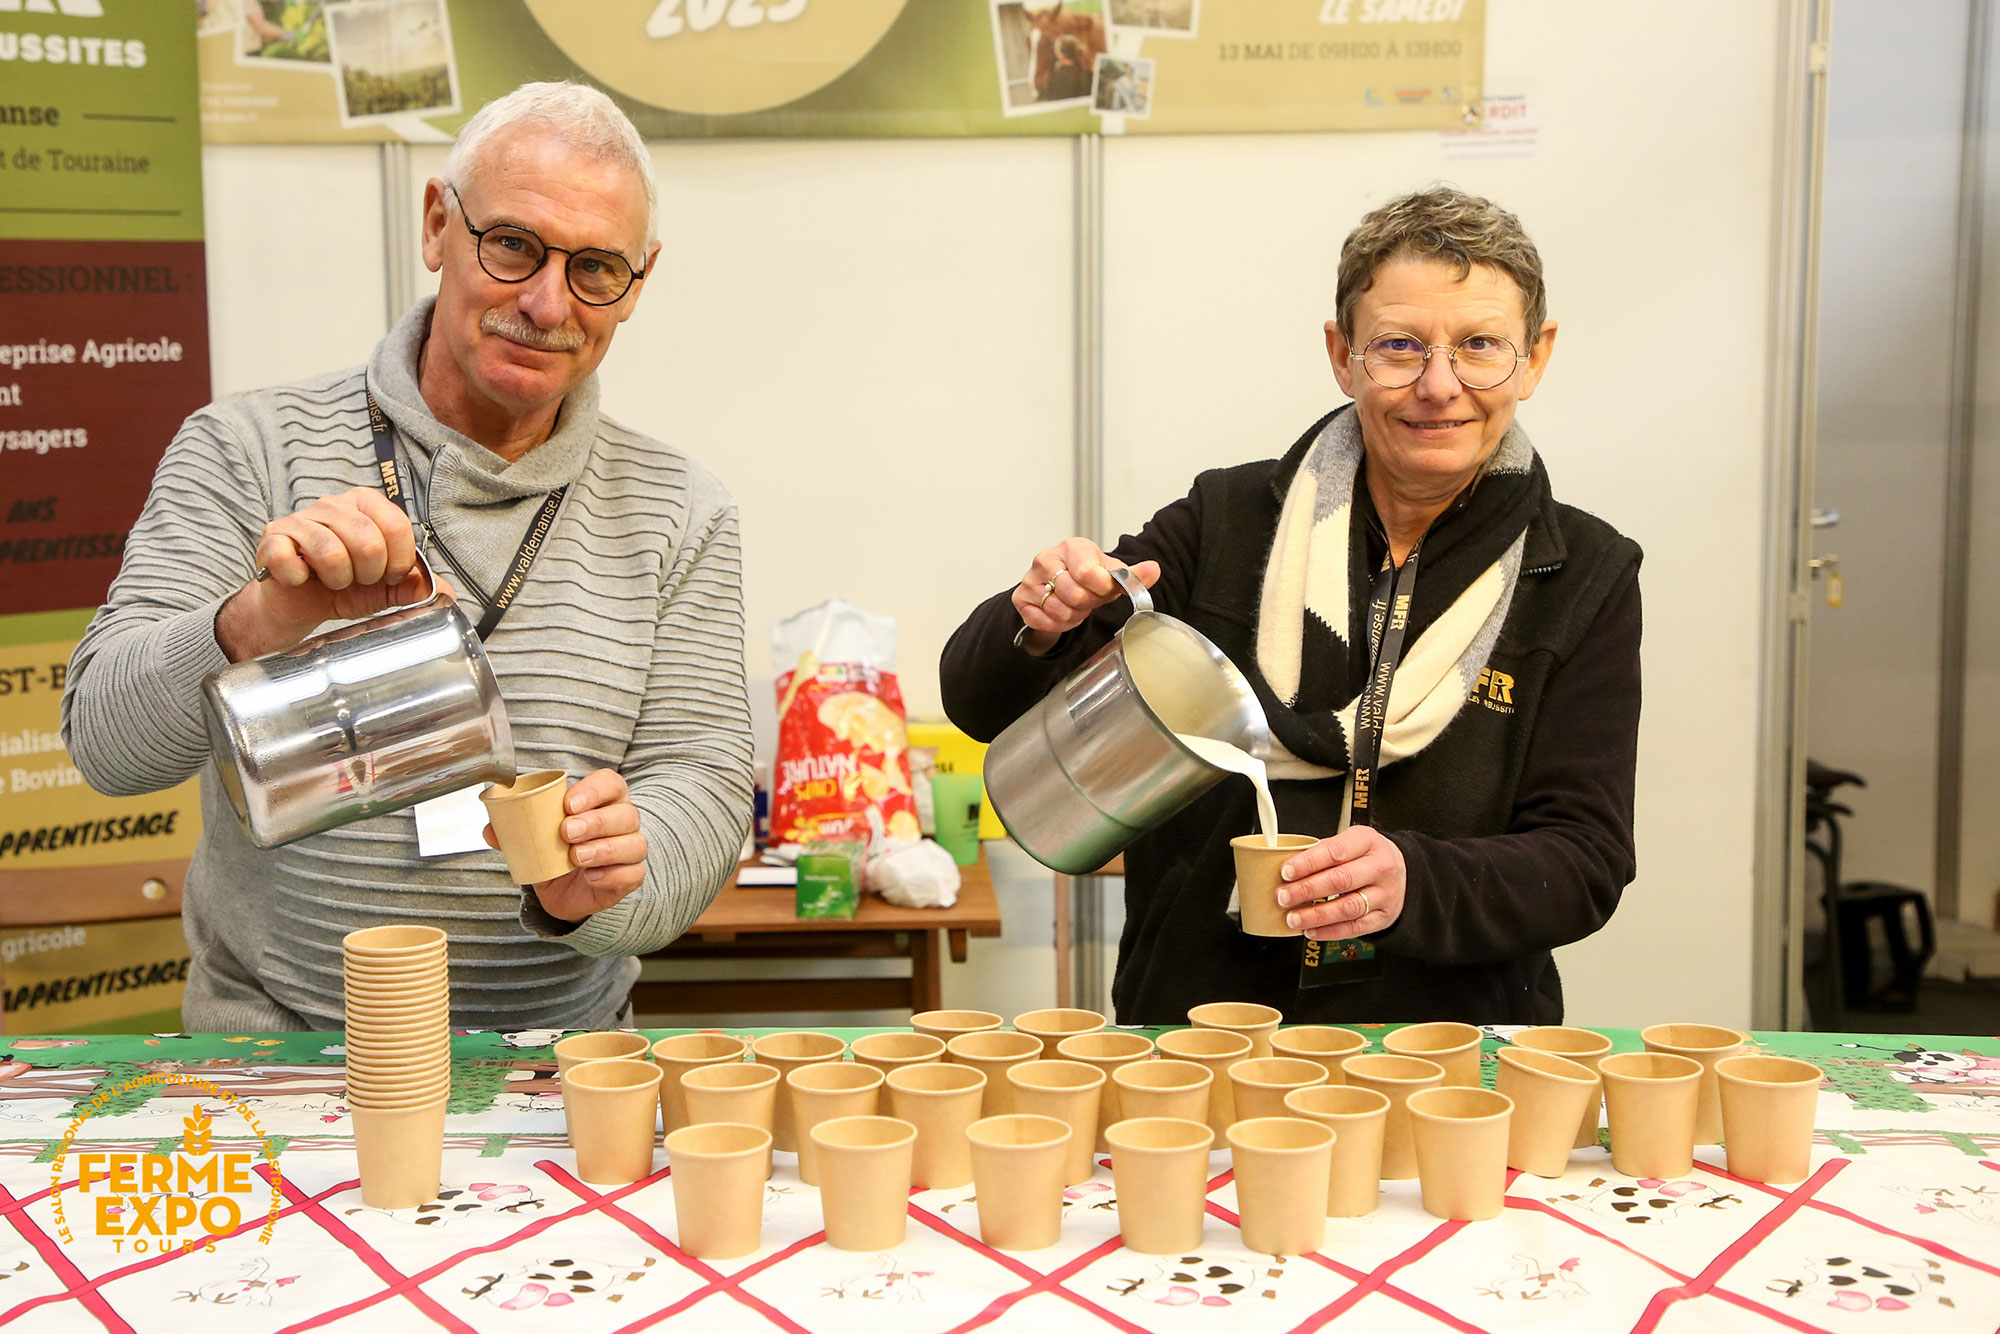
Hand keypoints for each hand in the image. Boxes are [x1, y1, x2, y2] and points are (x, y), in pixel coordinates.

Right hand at [217, 488, 448, 660]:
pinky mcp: (273, 538)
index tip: (391, 576)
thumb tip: (446, 592)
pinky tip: (303, 579)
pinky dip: (301, 579)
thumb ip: (415, 586)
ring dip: (338, 580)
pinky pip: (292, 559)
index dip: (399, 560)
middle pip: (368, 540)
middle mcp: (334, 504)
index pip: (397, 525)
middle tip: (359, 580)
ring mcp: (301, 519)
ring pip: (332, 552)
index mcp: (367, 505)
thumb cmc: (345, 587)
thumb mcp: (386, 588)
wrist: (301, 605)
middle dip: (369, 574)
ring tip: (334, 581)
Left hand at [488, 768, 646, 921]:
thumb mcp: (533, 838)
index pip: (610, 784)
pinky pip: (634, 873)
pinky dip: (613, 875)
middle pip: (625, 813)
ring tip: (576, 857)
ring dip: (605, 849)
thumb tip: (491, 828)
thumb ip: (514, 830)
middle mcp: (623, 821)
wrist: (563, 890)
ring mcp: (630, 849)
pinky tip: (591, 877)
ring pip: (634, 843)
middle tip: (566, 832)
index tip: (568, 804)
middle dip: (596, 822)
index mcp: (603, 800)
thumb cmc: (556, 852)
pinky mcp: (631, 876)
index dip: (594, 791)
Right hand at [1010, 537, 1159, 652]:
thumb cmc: (1087, 575)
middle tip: (1090, 599)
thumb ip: (1133, 574)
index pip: (1088, 572)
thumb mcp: (1111, 573)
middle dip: (1088, 604)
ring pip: (1060, 611)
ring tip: (1077, 605)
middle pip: (1075, 595)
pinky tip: (1064, 613)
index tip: (1105, 590)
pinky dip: (1060, 624)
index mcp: (1072, 547)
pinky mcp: (1021, 599)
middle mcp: (1046, 559)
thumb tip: (1154, 569)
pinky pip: (1045, 621)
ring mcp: (1030, 579)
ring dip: (1075, 615)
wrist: (1059, 583)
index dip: (1101, 589)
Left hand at [1276, 826, 1405, 940]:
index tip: (1286, 872)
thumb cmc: (1366, 856)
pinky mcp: (1383, 916)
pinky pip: (1355, 927)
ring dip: (1316, 915)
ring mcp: (1384, 893)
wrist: (1402, 872)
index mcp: (1368, 841)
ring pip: (1348, 907)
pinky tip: (1311, 931)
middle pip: (1341, 880)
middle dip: (1307, 890)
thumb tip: (1286, 869)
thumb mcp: (1350, 842)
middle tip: (1283, 897)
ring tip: (1293, 918)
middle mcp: (1380, 867)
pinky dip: (1330, 931)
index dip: (1308, 863)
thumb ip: (1323, 852)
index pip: (1335, 851)